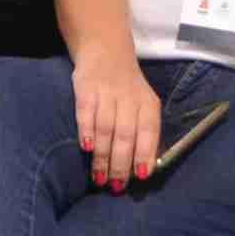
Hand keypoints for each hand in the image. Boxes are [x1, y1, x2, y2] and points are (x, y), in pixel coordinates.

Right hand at [69, 50, 164, 192]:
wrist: (105, 49)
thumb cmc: (127, 88)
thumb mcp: (143, 104)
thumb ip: (144, 132)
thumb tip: (142, 169)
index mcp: (147, 104)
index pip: (149, 131)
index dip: (144, 154)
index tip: (140, 176)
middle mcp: (129, 97)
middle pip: (125, 135)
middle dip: (120, 164)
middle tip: (115, 186)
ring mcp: (106, 92)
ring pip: (106, 128)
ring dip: (102, 156)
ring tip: (99, 177)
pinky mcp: (85, 88)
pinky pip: (86, 113)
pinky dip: (86, 131)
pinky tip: (86, 148)